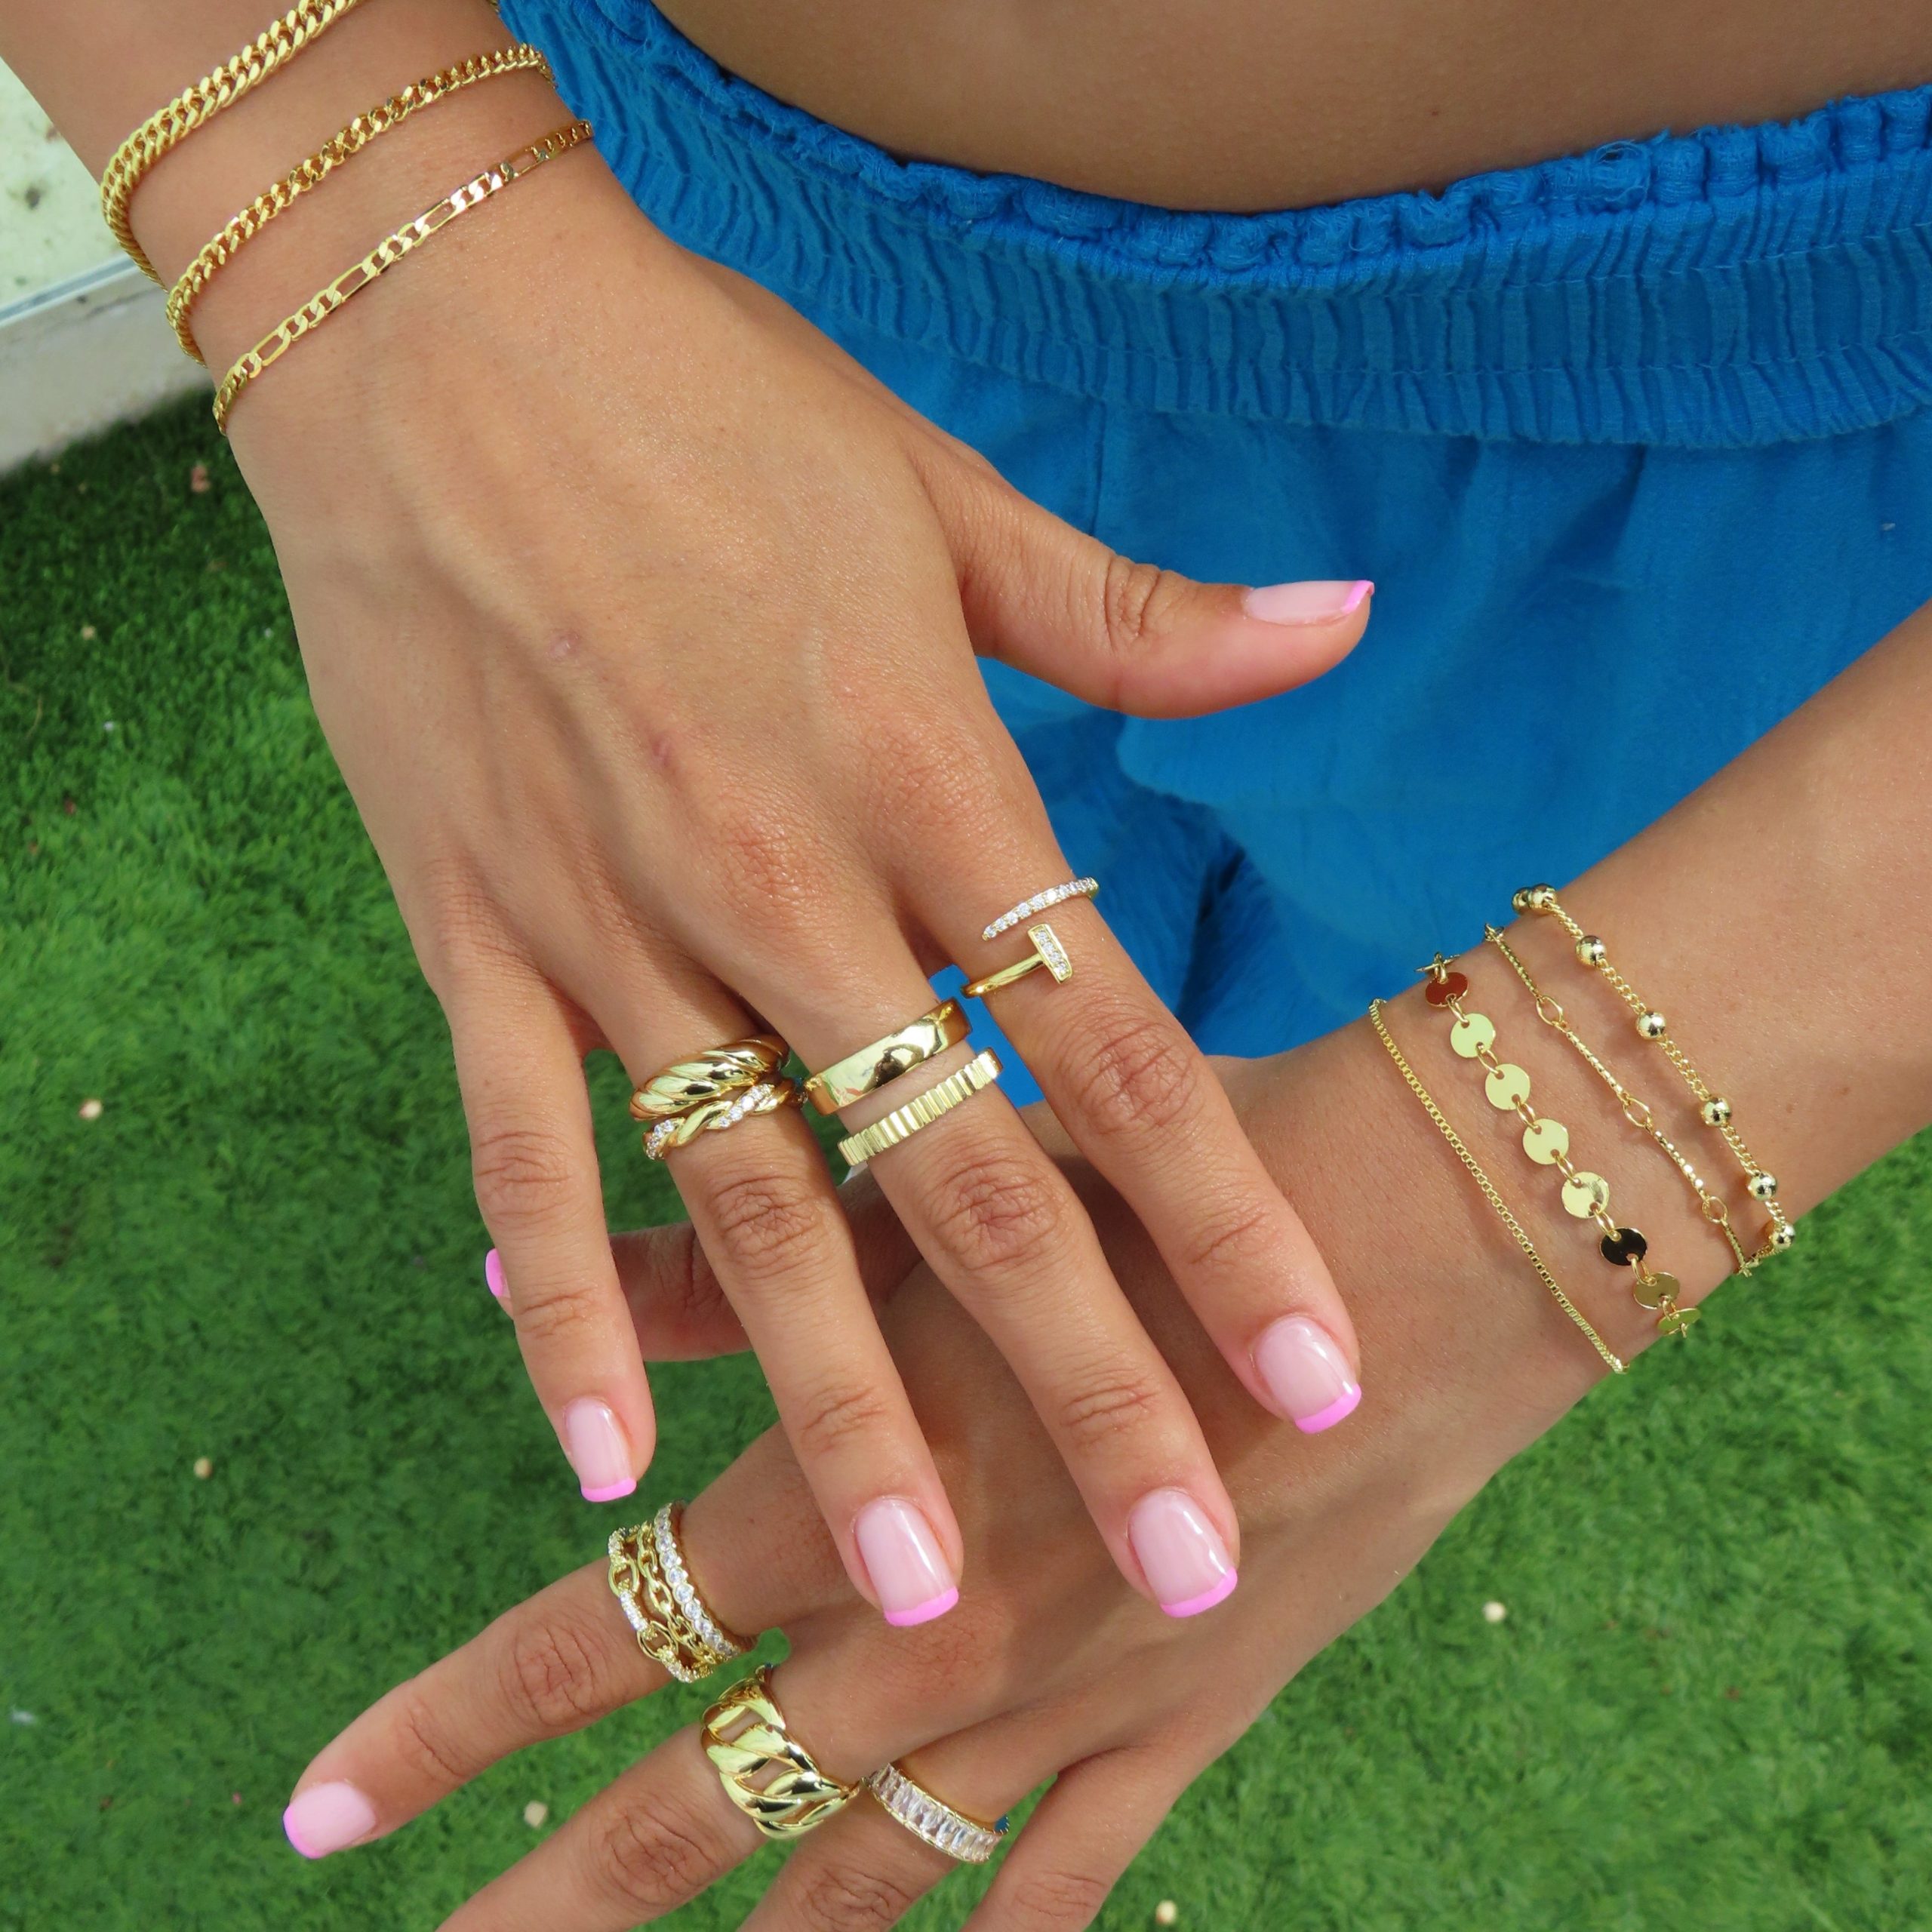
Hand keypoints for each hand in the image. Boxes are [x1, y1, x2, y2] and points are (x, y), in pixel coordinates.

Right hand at [224, 104, 1373, 1619]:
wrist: (434, 332)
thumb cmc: (705, 400)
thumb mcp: (942, 489)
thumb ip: (1138, 613)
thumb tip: (1343, 622)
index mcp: (924, 772)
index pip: (1110, 1042)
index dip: (1227, 1219)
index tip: (1318, 1374)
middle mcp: (784, 877)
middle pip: (964, 1177)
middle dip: (1083, 1385)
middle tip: (1184, 1561)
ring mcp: (616, 920)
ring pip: (752, 1212)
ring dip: (841, 1411)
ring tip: (920, 1597)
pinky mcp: (473, 932)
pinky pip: (519, 1157)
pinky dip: (557, 1309)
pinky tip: (597, 1460)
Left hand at [279, 999, 1624, 1925]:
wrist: (1412, 1258)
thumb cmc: (1149, 1202)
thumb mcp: (916, 1215)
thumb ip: (713, 1274)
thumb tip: (523, 1280)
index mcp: (846, 1501)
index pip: (589, 1645)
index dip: (442, 1732)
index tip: (316, 1810)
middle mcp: (929, 1639)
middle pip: (688, 1813)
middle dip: (542, 1901)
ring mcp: (1062, 1712)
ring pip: (859, 1890)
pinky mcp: (1188, 1730)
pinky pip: (1066, 1891)